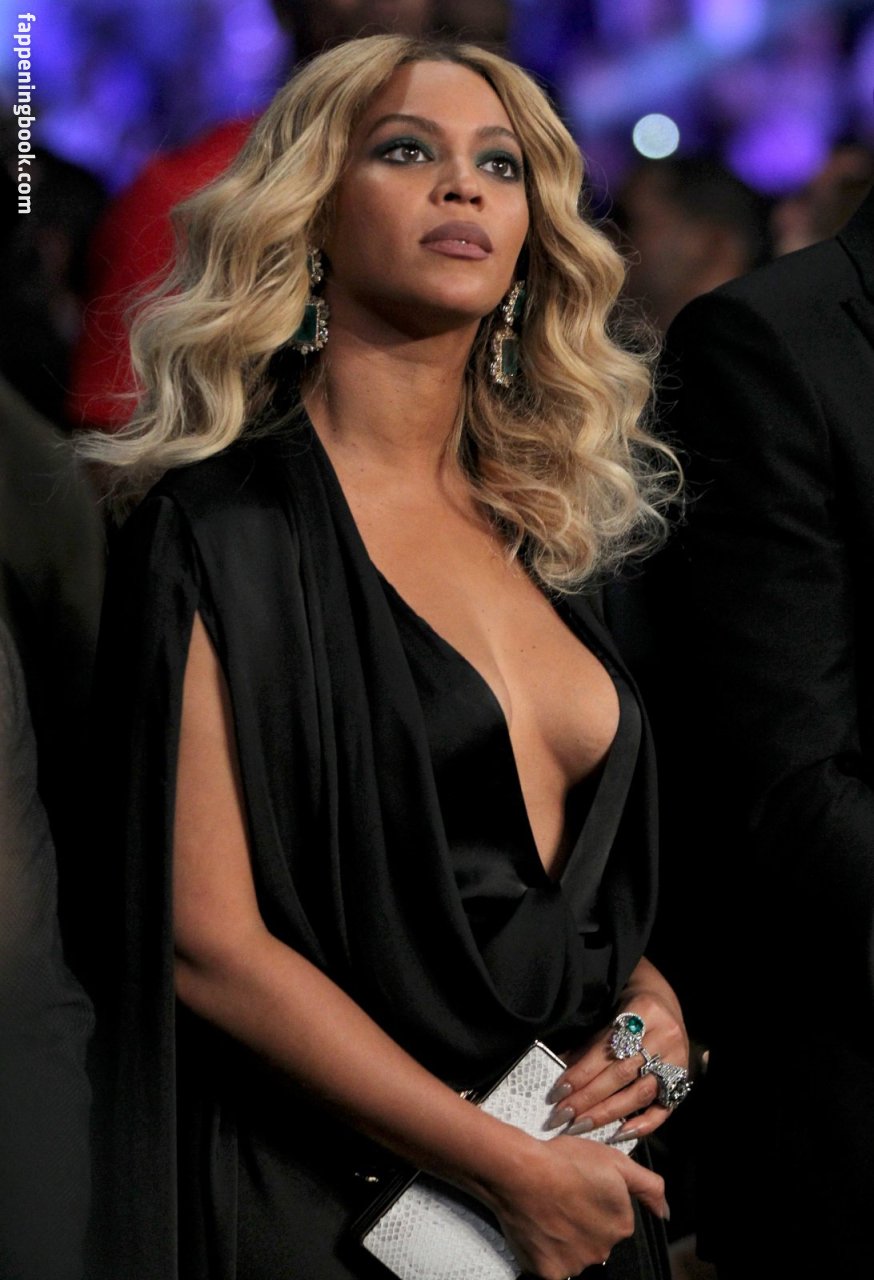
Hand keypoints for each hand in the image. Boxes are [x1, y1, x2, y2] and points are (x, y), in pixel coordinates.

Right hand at [476, 1129, 667, 1278]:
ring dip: (564, 1236)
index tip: (580, 1186)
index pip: (614, 1219)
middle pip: (595, 1238)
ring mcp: (575, 1264)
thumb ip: (648, 1187)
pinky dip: (544, 1249)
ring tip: (548, 1207)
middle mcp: (602, 1251)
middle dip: (582, 1222)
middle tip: (563, 1196)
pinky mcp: (548, 1271)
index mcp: (621, 1225)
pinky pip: (550, 1264)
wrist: (520, 1171)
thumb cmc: (564, 1161)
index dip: (596, 1200)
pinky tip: (538, 1225)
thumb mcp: (616, 1160)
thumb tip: (665, 1212)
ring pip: (574, 1252)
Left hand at [545, 958, 688, 1142]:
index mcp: (643, 1012)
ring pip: (640, 1093)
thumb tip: (560, 1073)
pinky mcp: (683, 1082)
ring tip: (580, 1125)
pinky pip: (664, 1109)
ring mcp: (677, 1061)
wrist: (665, 1003)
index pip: (607, 1049)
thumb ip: (589, 1045)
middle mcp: (664, 1037)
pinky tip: (618, 1134)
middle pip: (622, 1073)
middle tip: (562, 1114)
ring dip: (607, 1113)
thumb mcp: (610, 1016)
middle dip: (588, 1097)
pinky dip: (641, 1125)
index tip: (558, 1092)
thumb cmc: (630, 1010)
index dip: (581, 1072)